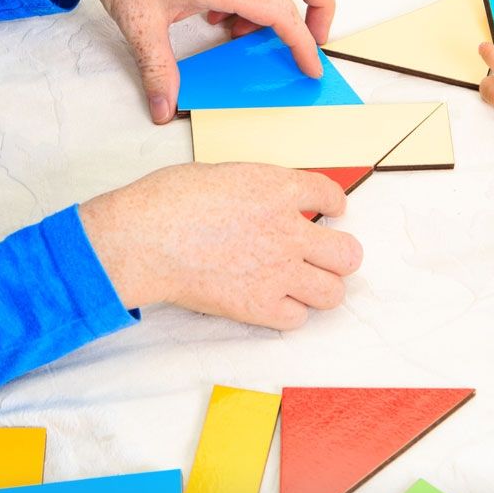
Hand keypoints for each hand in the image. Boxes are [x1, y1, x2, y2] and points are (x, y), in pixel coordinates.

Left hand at [26, 0, 334, 122]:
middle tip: (311, 37)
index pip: (282, 13)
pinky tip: (216, 13)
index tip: (311, 68)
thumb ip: (157, 69)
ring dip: (276, 2)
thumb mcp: (139, 23)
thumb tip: (164, 107)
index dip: (303, 44)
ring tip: (239, 32)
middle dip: (321, 4)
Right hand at [79, 164, 362, 329]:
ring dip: (321, 287)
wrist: (144, 237)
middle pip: (349, 253)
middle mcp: (288, 231)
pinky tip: (273, 300)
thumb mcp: (224, 173)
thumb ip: (257, 189)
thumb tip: (263, 201)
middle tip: (322, 254)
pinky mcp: (257, 305)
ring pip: (333, 292)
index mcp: (279, 189)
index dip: (333, 204)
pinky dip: (289, 312)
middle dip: (339, 254)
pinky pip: (297, 318)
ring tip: (303, 282)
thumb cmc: (169, 200)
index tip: (329, 211)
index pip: (331, 196)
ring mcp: (277, 271)